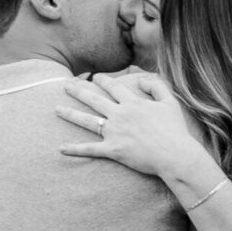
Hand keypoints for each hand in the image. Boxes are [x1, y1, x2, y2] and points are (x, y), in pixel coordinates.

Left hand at [55, 73, 204, 177]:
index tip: (94, 77)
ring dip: (70, 114)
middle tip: (65, 86)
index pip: (114, 87)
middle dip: (78, 91)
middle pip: (94, 100)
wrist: (174, 154)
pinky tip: (60, 148)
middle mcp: (120, 115)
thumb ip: (157, 86)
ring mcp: (115, 132)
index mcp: (133, 103)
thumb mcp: (170, 102)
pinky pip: (90, 149)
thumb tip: (141, 79)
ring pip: (87, 121)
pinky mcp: (113, 150)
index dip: (103, 80)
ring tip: (56, 109)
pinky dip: (74, 150)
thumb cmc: (175, 130)